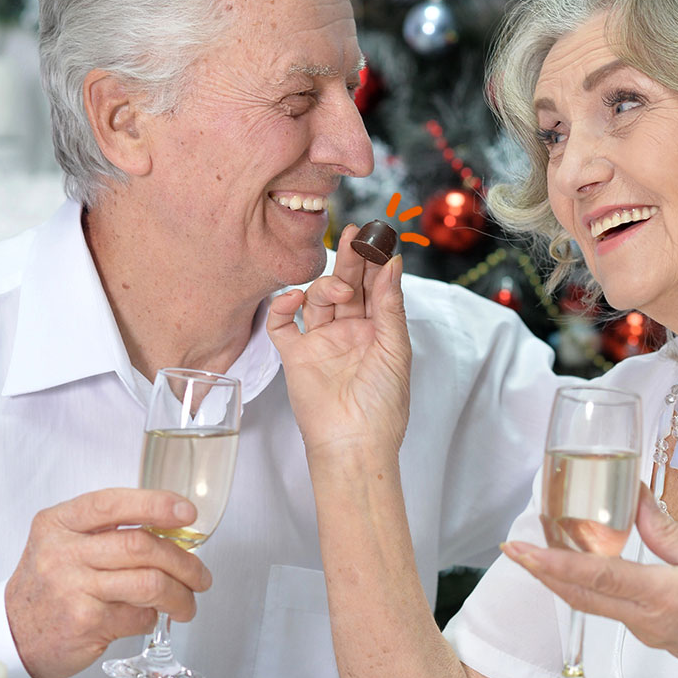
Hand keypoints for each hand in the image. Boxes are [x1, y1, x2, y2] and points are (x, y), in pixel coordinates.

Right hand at [5, 488, 214, 677]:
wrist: (12, 635)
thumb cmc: (47, 588)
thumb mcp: (61, 544)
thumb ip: (105, 531)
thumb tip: (170, 529)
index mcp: (58, 523)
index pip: (112, 503)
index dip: (156, 505)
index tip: (187, 512)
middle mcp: (62, 552)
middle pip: (141, 546)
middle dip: (183, 562)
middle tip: (199, 575)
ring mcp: (72, 588)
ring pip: (149, 583)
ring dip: (180, 596)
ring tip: (186, 604)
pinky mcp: (85, 622)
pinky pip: (139, 615)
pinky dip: (153, 618)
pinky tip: (148, 618)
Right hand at [266, 223, 411, 454]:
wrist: (355, 443)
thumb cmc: (383, 404)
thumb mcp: (395, 349)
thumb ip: (391, 304)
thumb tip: (393, 263)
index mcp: (378, 331)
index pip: (375, 288)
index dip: (375, 263)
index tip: (378, 237)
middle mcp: (349, 333)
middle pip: (346, 287)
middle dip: (350, 261)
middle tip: (354, 234)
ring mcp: (321, 343)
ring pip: (316, 299)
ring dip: (325, 286)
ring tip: (339, 289)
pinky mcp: (296, 356)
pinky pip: (282, 325)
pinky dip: (282, 307)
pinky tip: (293, 298)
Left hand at [499, 484, 677, 677]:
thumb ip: (668, 532)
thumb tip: (636, 500)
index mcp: (664, 598)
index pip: (597, 577)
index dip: (555, 563)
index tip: (524, 550)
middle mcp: (647, 620)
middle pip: (580, 596)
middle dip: (541, 572)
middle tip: (512, 549)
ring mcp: (646, 633)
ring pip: (592, 605)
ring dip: (561, 580)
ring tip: (538, 552)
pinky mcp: (651, 636)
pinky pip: (610, 610)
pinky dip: (588, 588)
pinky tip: (582, 569)